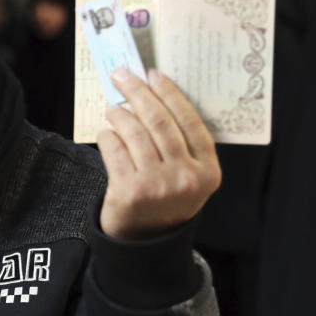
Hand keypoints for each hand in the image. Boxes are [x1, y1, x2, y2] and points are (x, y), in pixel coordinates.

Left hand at [97, 68, 220, 239]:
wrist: (147, 240)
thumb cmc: (167, 197)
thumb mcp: (189, 175)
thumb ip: (181, 142)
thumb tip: (152, 93)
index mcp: (208, 170)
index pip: (190, 121)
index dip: (169, 93)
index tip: (153, 74)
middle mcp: (186, 177)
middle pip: (160, 122)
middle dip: (138, 93)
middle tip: (122, 76)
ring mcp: (158, 185)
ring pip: (135, 133)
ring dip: (119, 114)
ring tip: (112, 108)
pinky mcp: (130, 191)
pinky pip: (114, 150)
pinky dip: (107, 136)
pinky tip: (106, 132)